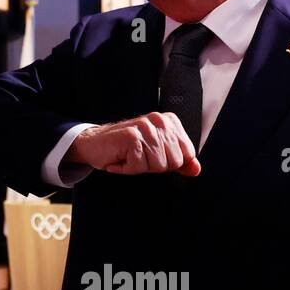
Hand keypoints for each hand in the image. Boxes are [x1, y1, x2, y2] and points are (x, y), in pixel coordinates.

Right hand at [67, 112, 200, 175]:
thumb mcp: (156, 155)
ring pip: (158, 165)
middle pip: (174, 161)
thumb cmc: (125, 149)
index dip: (169, 163)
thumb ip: (179, 161)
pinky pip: (139, 166)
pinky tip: (119, 159)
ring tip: (129, 157)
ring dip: (139, 167)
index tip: (151, 155)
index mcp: (169, 122)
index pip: (187, 154)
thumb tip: (196, 169)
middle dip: (154, 166)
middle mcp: (158, 120)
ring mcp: (144, 127)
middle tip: (138, 157)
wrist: (94, 144)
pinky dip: (126, 169)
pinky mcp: (130, 136)